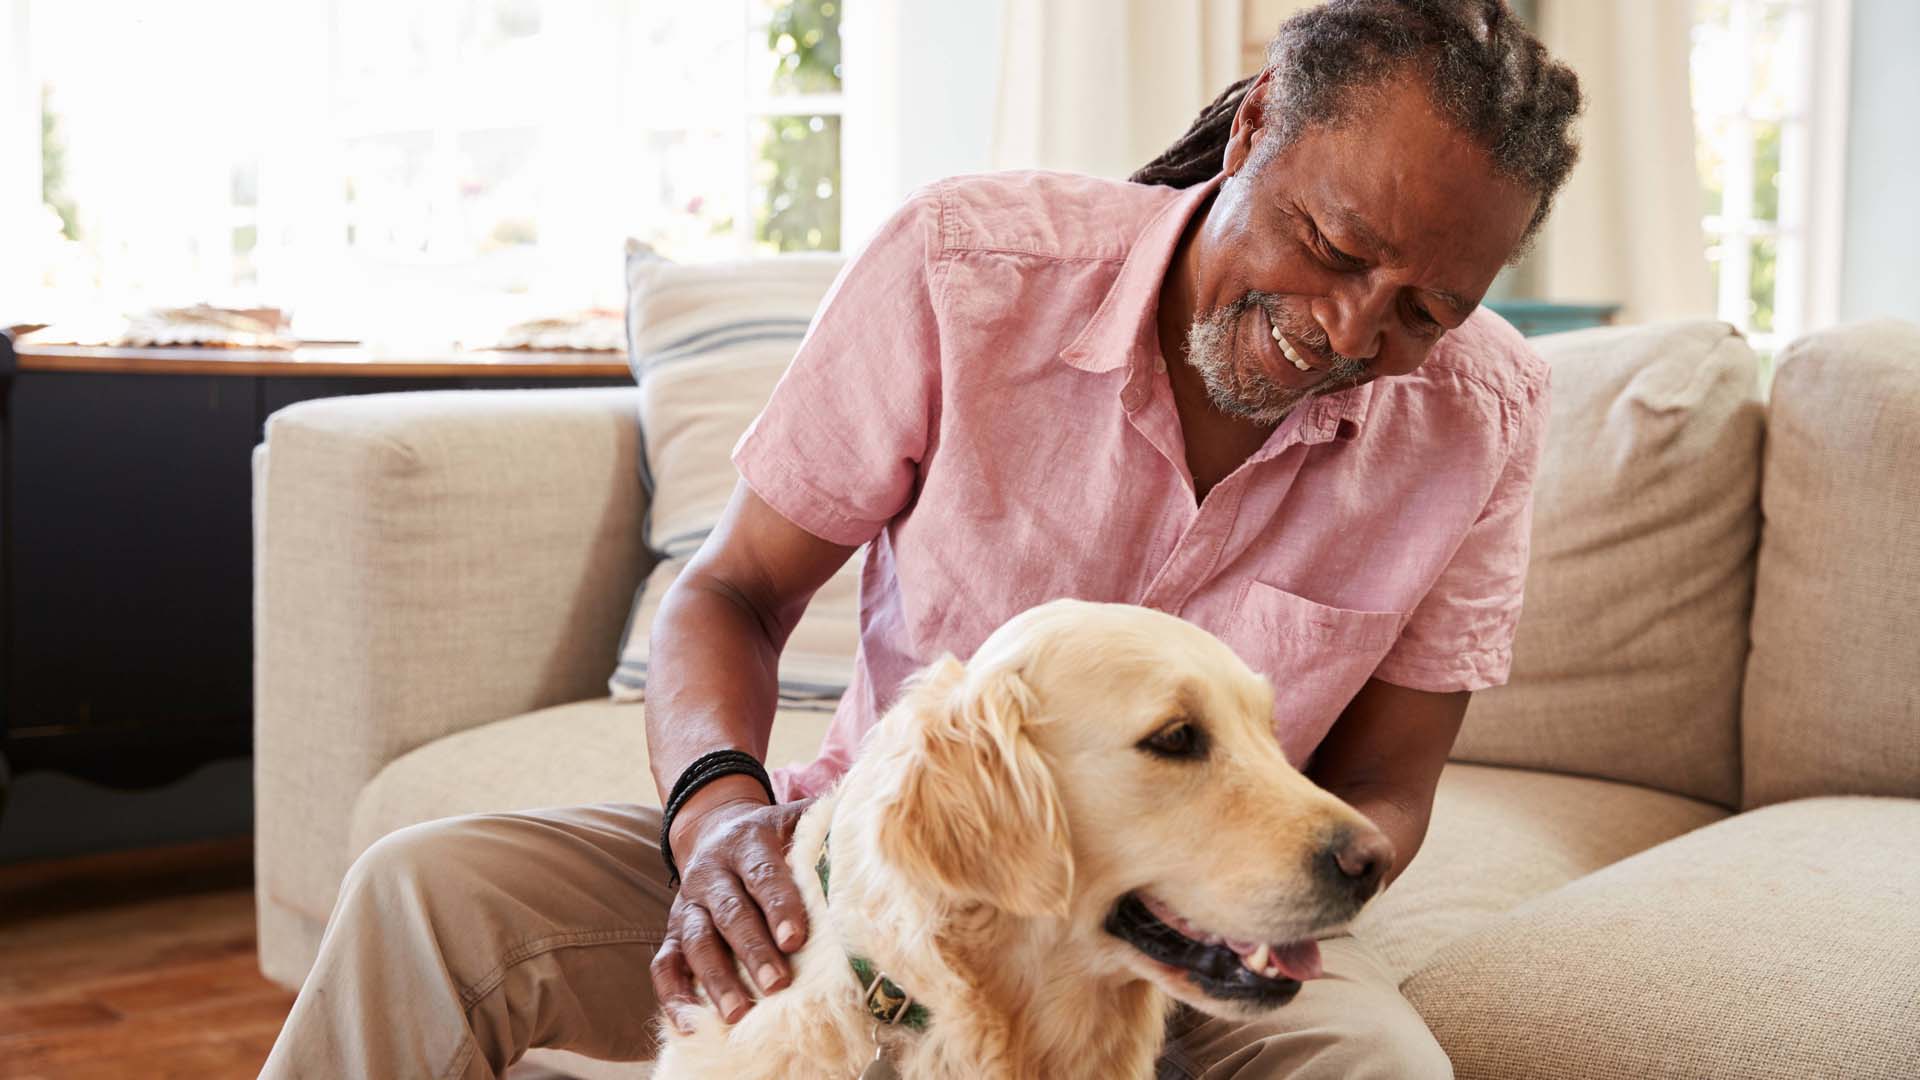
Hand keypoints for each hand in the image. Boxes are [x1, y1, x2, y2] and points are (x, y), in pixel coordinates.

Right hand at [651, 792, 815, 1032]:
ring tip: (739, 1014)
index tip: (796, 939)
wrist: (714, 829)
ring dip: (717, 979)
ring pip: (696, 942)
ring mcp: (688, 905)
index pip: (762, 875)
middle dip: (753, 951)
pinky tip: (690, 1024)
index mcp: (746, 844)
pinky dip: (674, 994)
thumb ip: (821, 826)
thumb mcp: (793, 819)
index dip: (779, 906)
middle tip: (777, 985)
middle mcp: (711, 873)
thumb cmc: (770, 836)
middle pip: (730, 913)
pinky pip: (663, 964)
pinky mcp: (671, 932)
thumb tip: (864, 833)